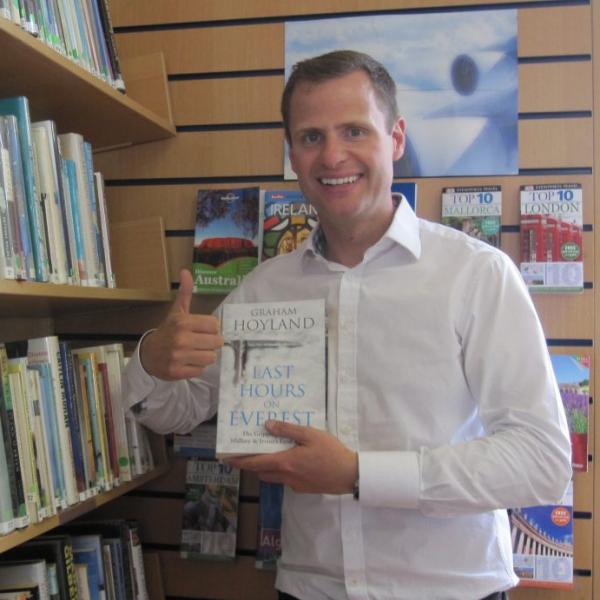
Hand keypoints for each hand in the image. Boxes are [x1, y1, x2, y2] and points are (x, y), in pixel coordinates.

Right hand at [140, 269, 223, 379]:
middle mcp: (181, 339)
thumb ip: (185, 292)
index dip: (212, 328)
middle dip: (211, 343)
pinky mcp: (178, 372)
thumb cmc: (168, 331)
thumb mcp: (177, 311)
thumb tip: (186, 271)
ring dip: (205, 356)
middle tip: (200, 342)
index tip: (203, 330)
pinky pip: (201, 370)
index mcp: (183, 322)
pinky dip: (196, 367)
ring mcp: (179, 356)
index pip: (215, 325)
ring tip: (194, 352)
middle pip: (217, 342)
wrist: (148, 354)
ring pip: (211, 357)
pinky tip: (187, 361)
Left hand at [227, 421, 357, 494]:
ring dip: (268, 467)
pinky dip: (283, 471)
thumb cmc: (330, 452)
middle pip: (261, 472)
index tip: (226, 460)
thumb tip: (267, 426)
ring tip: (273, 452)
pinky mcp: (303, 488)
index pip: (255, 463)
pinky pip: (286, 480)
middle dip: (253, 463)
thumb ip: (288, 430)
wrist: (350, 475)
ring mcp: (295, 484)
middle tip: (251, 451)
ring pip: (273, 477)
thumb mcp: (310, 434)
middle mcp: (286, 476)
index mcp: (285, 462)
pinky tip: (295, 460)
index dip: (239, 461)